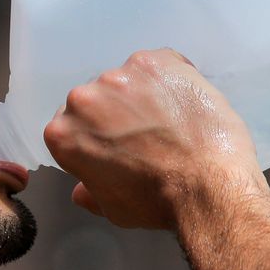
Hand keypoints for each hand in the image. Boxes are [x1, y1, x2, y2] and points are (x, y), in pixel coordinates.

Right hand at [43, 49, 267, 228]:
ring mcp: (120, 75)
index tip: (113, 145)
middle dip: (115, 113)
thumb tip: (82, 190)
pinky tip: (184, 104)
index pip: (69, 126)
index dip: (94, 136)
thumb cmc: (157, 201)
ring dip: (143, 95)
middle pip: (95, 99)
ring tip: (170, 121)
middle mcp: (83, 98)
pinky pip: (159, 64)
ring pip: (128, 80)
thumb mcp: (111, 208)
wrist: (207, 184)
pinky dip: (171, 78)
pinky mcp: (155, 61)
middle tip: (144, 135)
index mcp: (63, 133)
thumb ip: (90, 191)